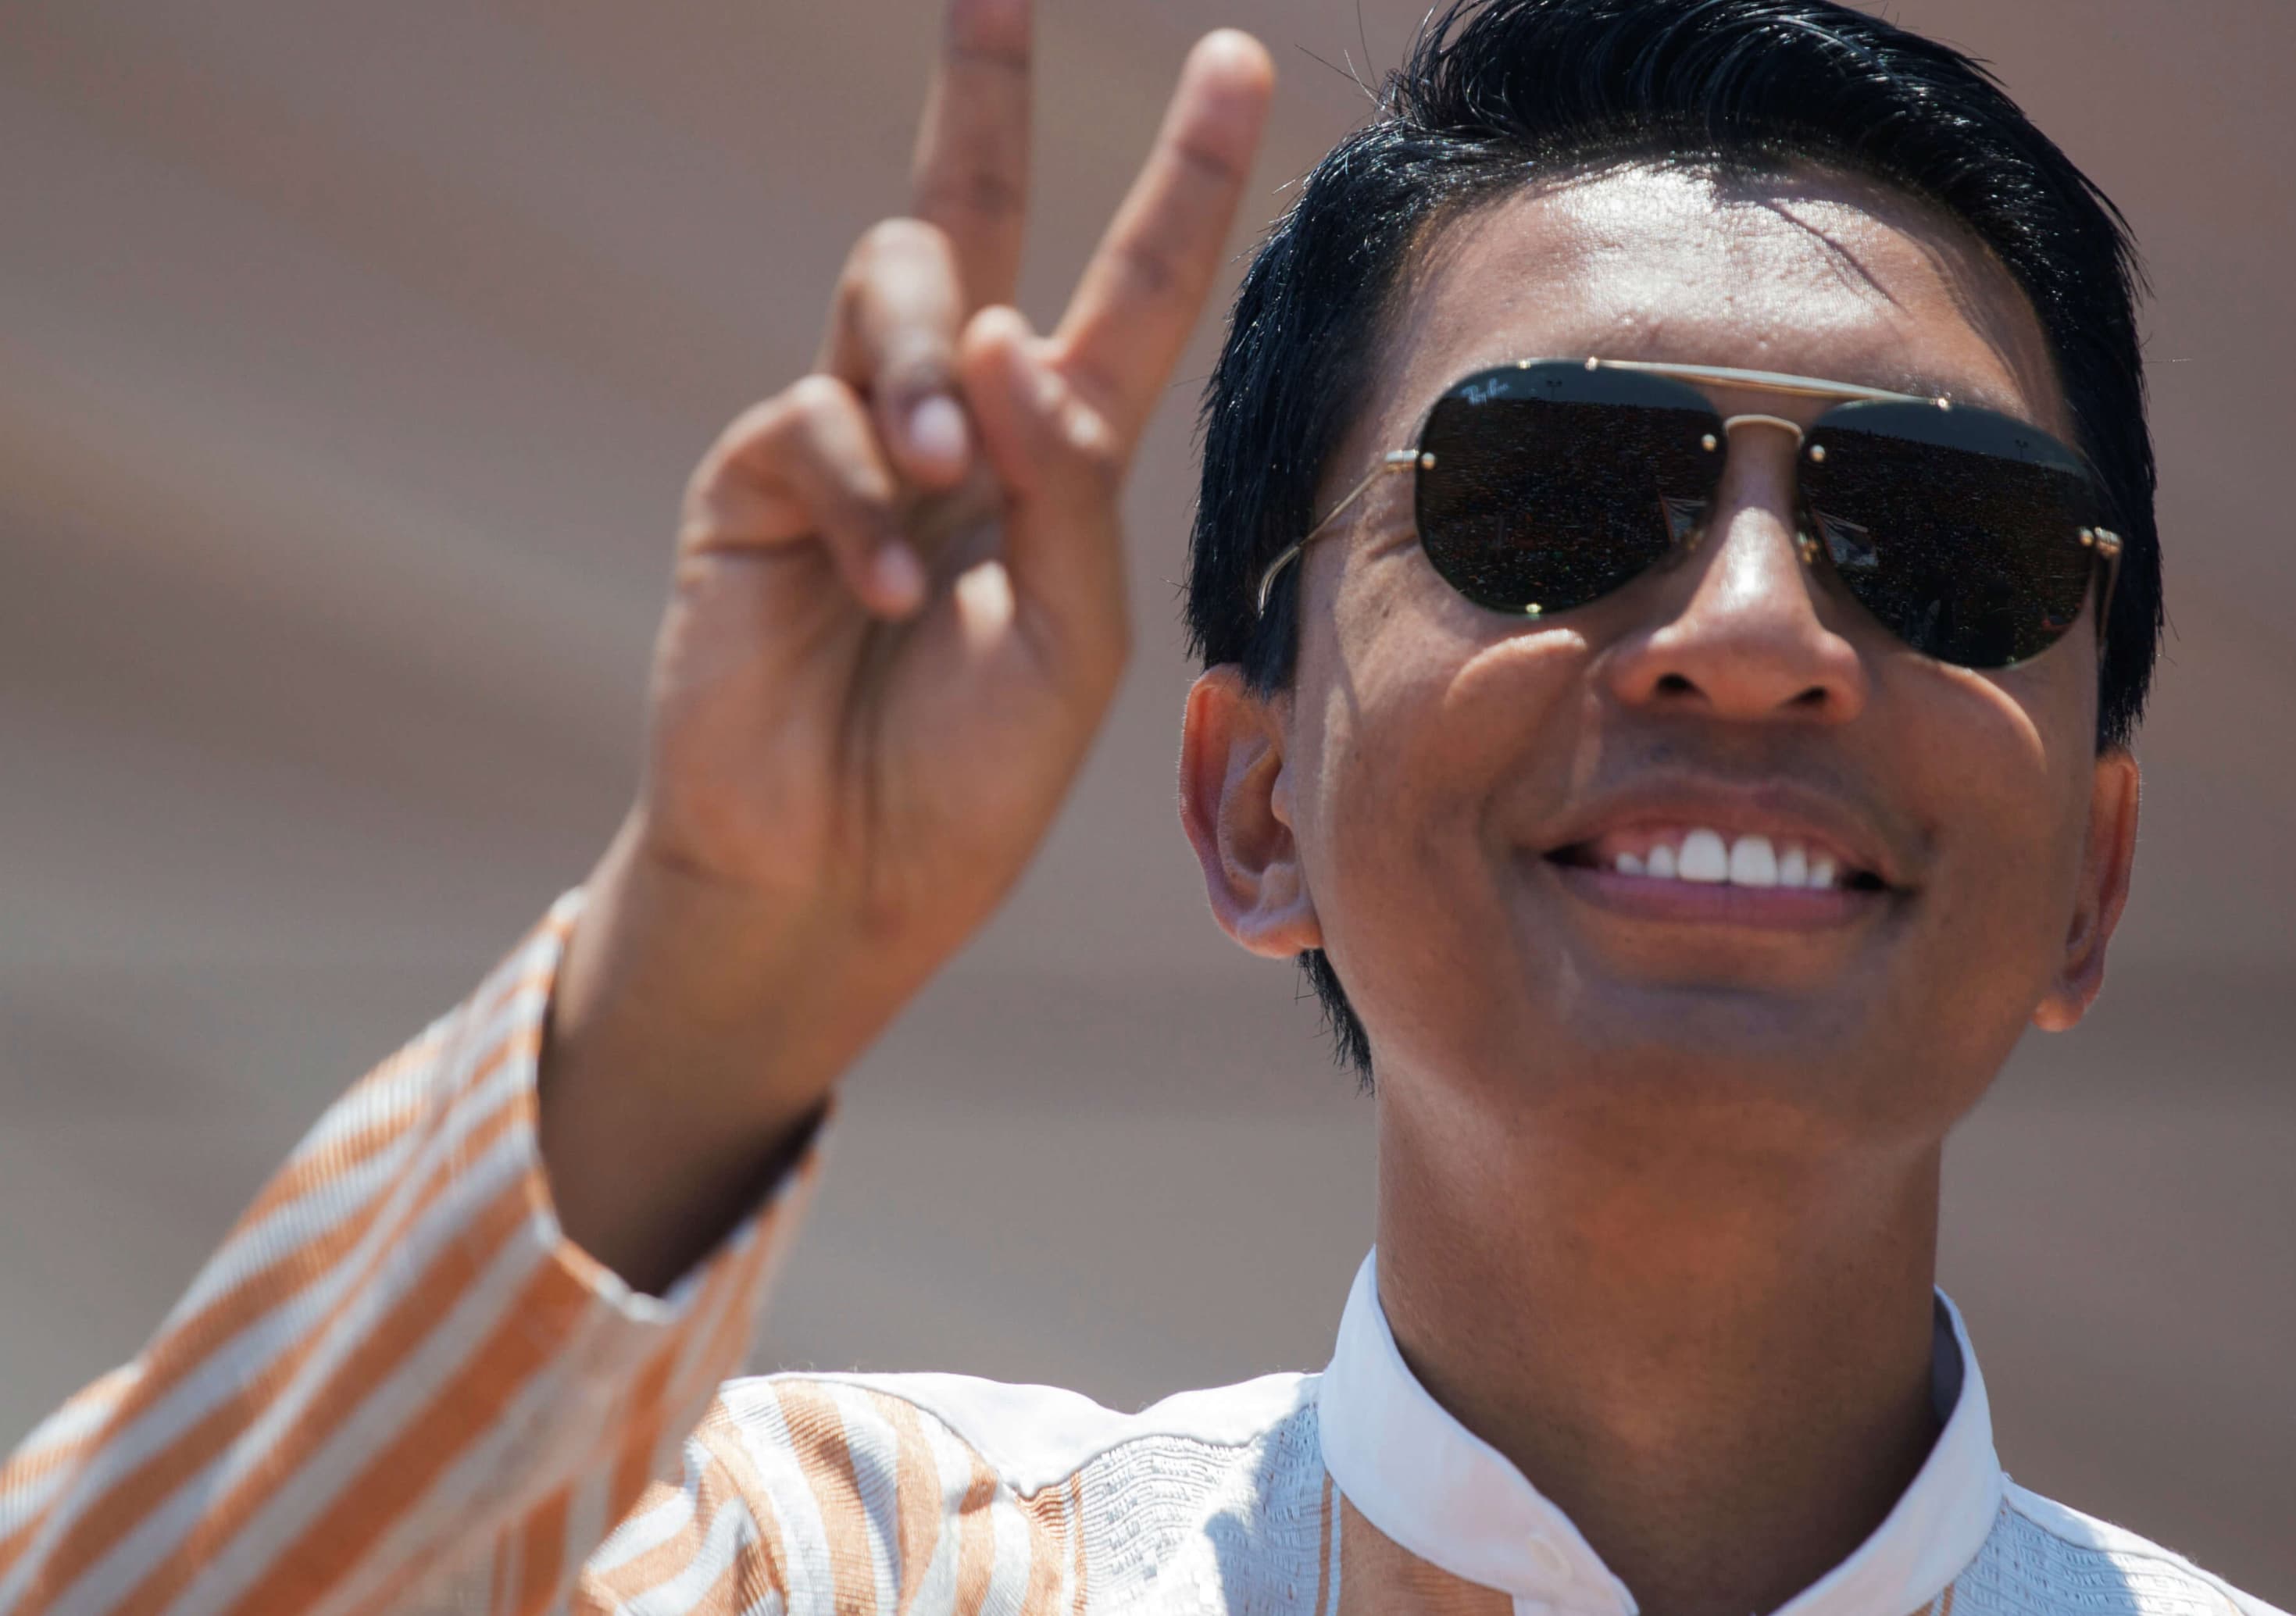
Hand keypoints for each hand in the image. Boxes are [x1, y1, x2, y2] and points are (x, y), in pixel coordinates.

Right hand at [541, 0, 1274, 1288]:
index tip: (1237, 63)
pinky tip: (876, 597)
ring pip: (894, 290)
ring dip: (925, 364)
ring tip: (942, 478)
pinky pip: (813, 421)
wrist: (839, 878)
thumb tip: (1007, 329)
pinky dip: (858, 501)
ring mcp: (848, 439)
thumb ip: (1068, 486)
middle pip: (969, 214)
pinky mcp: (756, 480)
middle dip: (981, 92)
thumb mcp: (1075, 640)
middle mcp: (954, 422)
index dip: (1182, 181)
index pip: (1131, 290)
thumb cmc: (970, 777)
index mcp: (1057, 458)